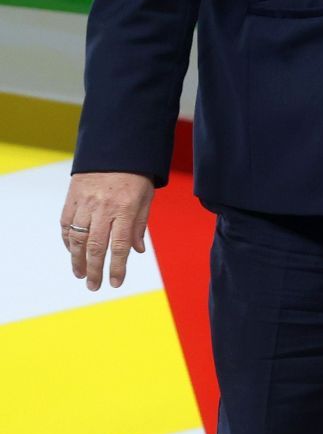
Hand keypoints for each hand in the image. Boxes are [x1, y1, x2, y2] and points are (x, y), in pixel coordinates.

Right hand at [61, 171, 155, 290]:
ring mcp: (85, 202)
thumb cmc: (136, 174)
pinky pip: (66, 224)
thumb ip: (139, 225)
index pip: (120, 245)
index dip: (117, 267)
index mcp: (125, 208)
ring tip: (82, 274)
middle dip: (95, 270)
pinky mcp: (72, 197)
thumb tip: (136, 251)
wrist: (115, 147)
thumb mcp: (145, 197)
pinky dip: (67, 241)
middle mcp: (103, 207)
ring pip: (77, 238)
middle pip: (96, 246)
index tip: (116, 283)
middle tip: (95, 286)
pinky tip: (72, 252)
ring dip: (78, 260)